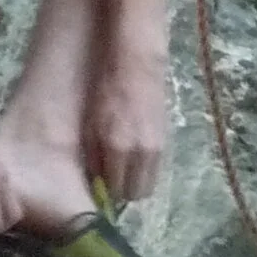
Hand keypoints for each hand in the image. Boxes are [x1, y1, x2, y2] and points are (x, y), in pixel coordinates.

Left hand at [83, 53, 167, 205]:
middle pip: (137, 194)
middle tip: (112, 180)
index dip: (107, 192)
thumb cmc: (105, 90)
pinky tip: (134, 153)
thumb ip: (93, 156)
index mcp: (119, 148)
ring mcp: (158, 146)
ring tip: (122, 167)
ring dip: (136, 181)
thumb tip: (94, 179)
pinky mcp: (166, 139)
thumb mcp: (90, 124)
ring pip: (149, 182)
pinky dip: (145, 168)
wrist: (136, 63)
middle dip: (124, 191)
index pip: (116, 191)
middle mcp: (142, 152)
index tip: (99, 187)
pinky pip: (156, 167)